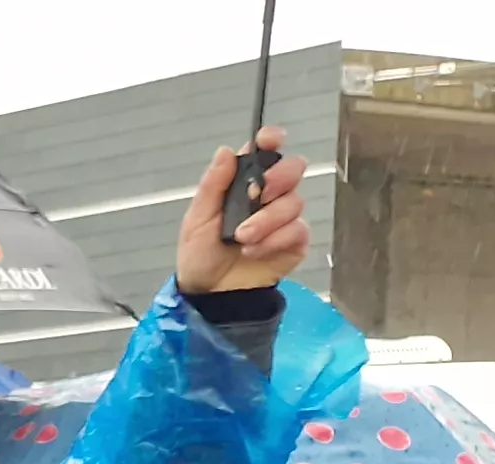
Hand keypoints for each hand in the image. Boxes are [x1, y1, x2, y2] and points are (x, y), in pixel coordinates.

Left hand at [176, 128, 308, 292]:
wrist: (210, 293)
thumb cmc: (200, 254)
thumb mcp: (197, 219)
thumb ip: (213, 185)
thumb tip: (226, 152)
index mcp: (244, 183)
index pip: (265, 153)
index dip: (271, 141)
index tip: (270, 140)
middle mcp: (269, 196)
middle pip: (293, 169)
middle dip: (278, 178)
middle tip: (258, 195)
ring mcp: (284, 218)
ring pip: (294, 201)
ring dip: (267, 219)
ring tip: (242, 238)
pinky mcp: (294, 241)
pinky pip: (297, 230)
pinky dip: (274, 240)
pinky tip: (253, 251)